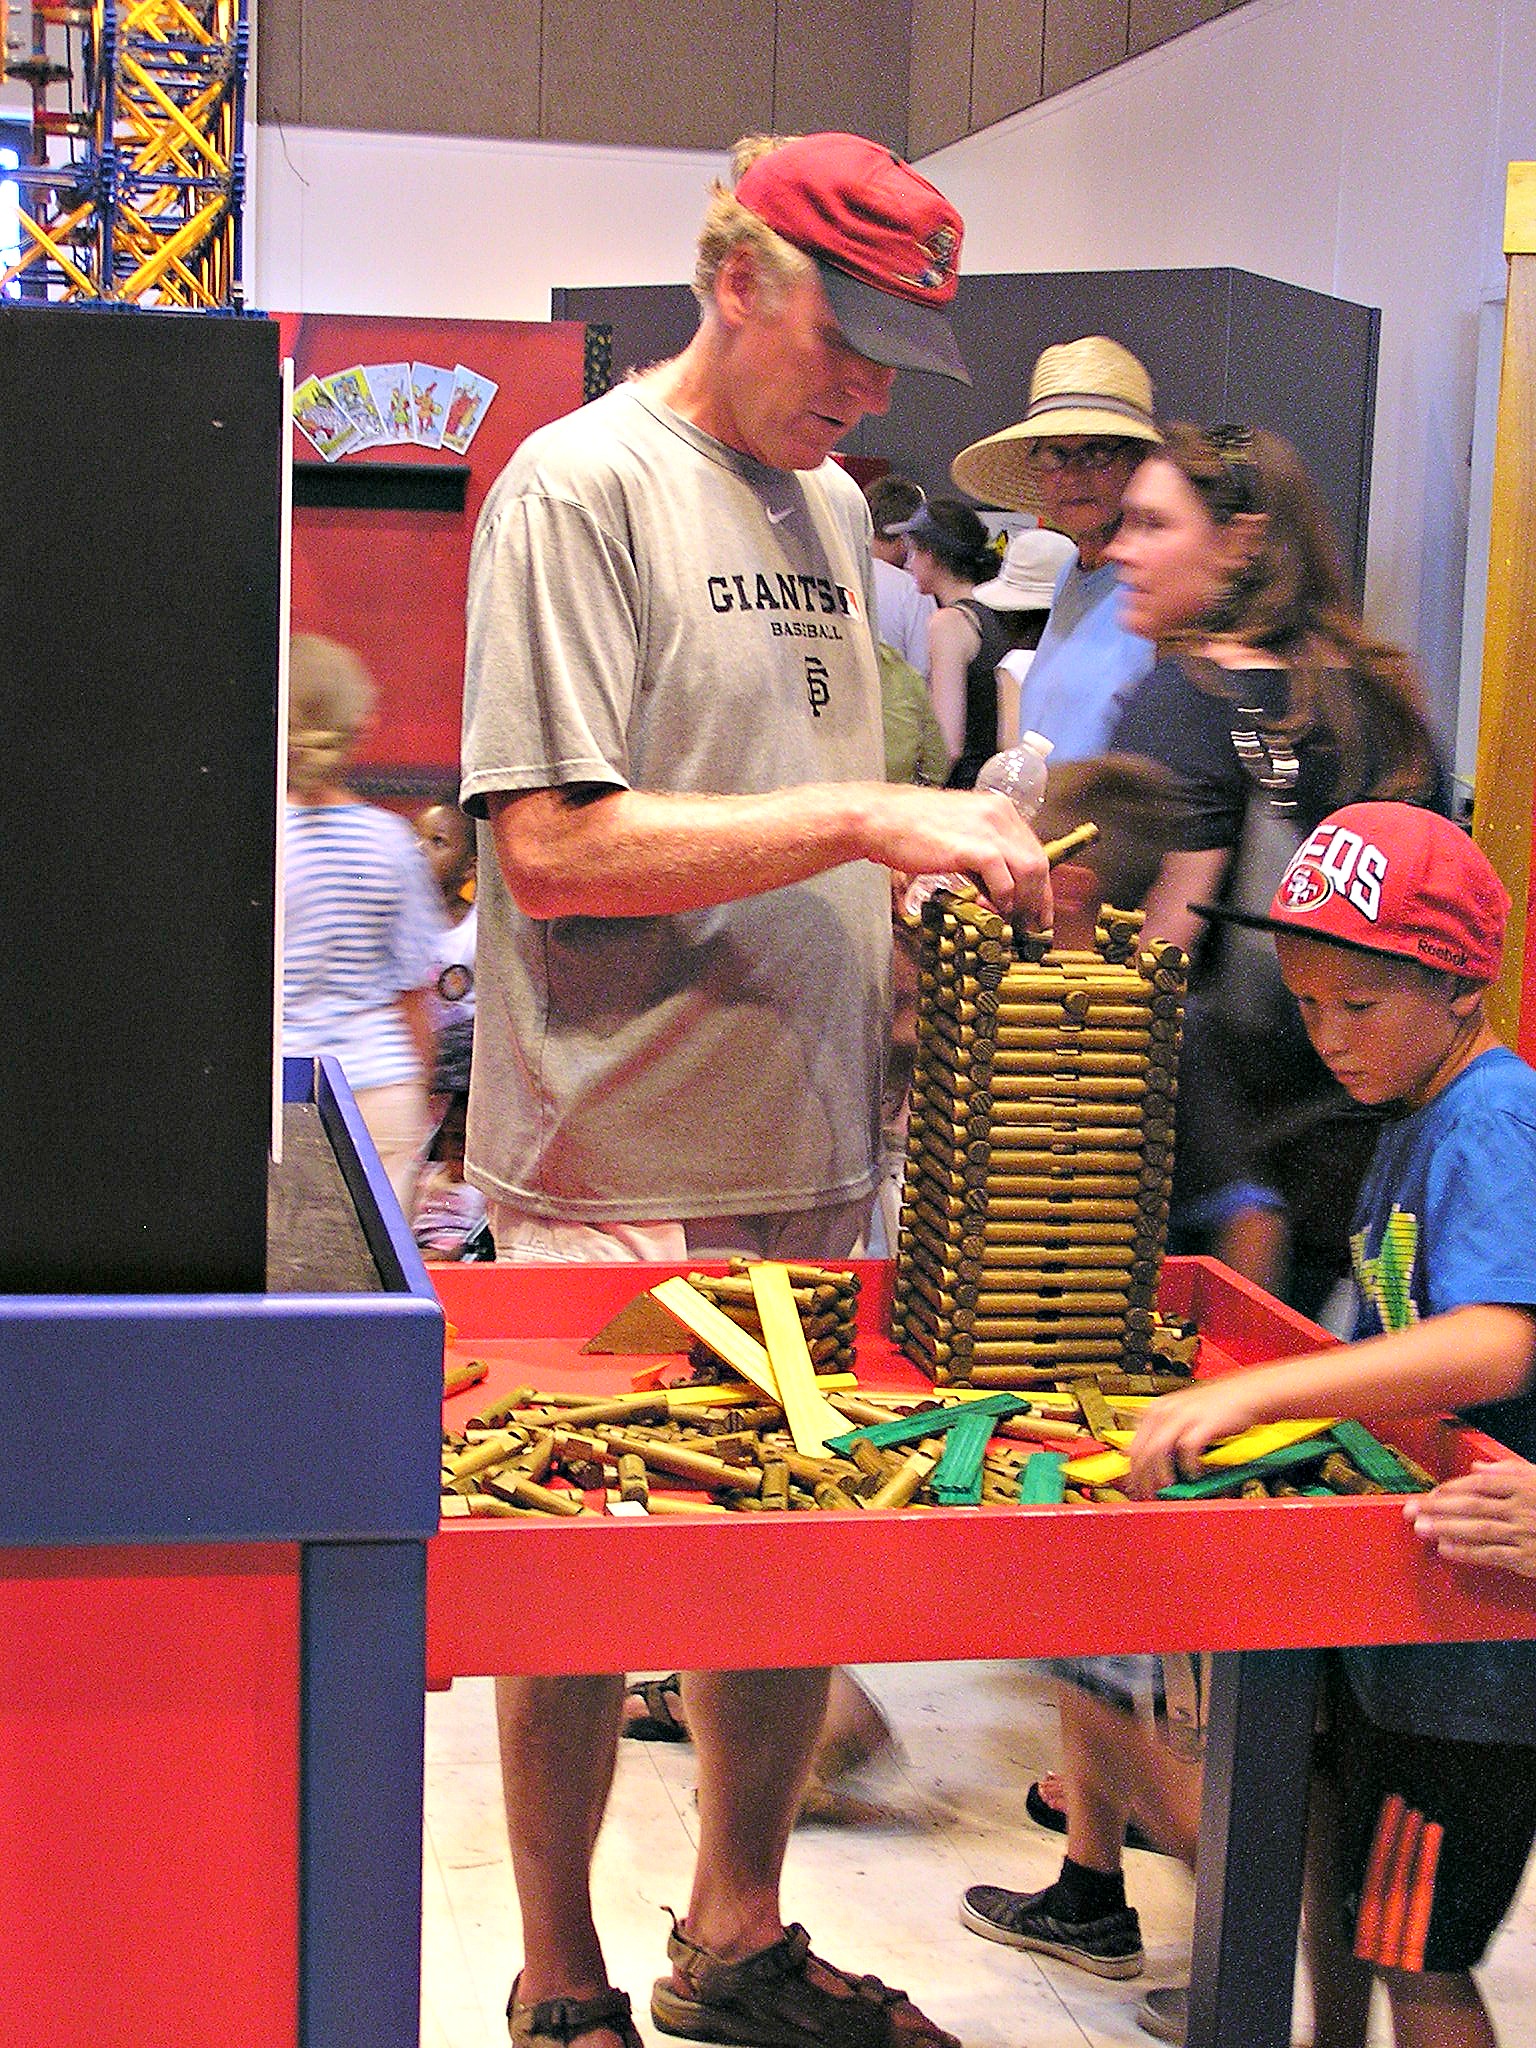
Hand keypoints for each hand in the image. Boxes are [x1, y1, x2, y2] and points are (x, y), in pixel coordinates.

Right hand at [863, 784, 1051, 925]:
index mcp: (999, 809)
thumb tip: (998, 885)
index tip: (1039, 908)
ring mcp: (989, 829)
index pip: (1034, 849)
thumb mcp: (958, 831)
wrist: (881, 819)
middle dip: (1038, 898)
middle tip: (1030, 923)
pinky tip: (994, 910)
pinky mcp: (974, 847)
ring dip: (1024, 901)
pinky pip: (1004, 879)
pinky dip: (1004, 899)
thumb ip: (982, 851)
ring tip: (1012, 920)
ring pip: (1029, 870)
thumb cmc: (910, 827)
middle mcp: (1000, 815)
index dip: (1040, 883)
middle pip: (1038, 861)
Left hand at [1124, 1377, 1263, 1497]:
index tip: (1136, 1488)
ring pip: (1159, 1450)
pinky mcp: (1204, 1422)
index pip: (1134, 1446)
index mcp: (1156, 1409)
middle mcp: (1166, 1410)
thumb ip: (1163, 1433)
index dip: (1133, 1472)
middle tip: (1148, 1496)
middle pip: (1143, 1450)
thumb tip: (1148, 1463)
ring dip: (1160, 1475)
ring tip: (1166, 1490)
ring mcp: (1184, 1415)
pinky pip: (1188, 1448)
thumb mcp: (1181, 1414)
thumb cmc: (1215, 1407)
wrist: (1246, 1393)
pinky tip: (1193, 1475)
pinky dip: (1188, 1465)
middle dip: (1143, 1479)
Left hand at [1403, 1460, 1535, 1578]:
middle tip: (1411, 1510)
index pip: (1478, 1484)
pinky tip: (1446, 1550)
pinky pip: (1492, 1555)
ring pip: (1478, 1529)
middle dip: (1437, 1508)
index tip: (1429, 1494)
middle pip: (1472, 1505)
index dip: (1450, 1488)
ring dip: (1446, 1529)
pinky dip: (1467, 1553)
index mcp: (1523, 1485)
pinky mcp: (1527, 1559)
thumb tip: (1477, 1468)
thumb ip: (1508, 1471)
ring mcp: (1524, 1534)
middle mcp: (1521, 1508)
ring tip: (1420, 1528)